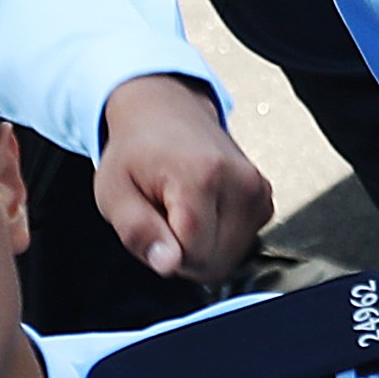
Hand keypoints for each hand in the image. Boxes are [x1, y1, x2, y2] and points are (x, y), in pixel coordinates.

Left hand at [94, 73, 270, 283]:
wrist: (164, 112)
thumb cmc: (137, 150)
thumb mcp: (115, 192)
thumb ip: (138, 232)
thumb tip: (168, 265)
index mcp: (203, 176)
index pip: (193, 255)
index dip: (165, 253)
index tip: (153, 222)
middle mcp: (240, 183)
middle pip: (215, 264)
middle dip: (183, 254)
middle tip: (163, 218)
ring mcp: (258, 192)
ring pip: (229, 260)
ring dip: (200, 247)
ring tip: (180, 212)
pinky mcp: (264, 201)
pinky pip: (239, 248)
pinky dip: (217, 239)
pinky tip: (201, 212)